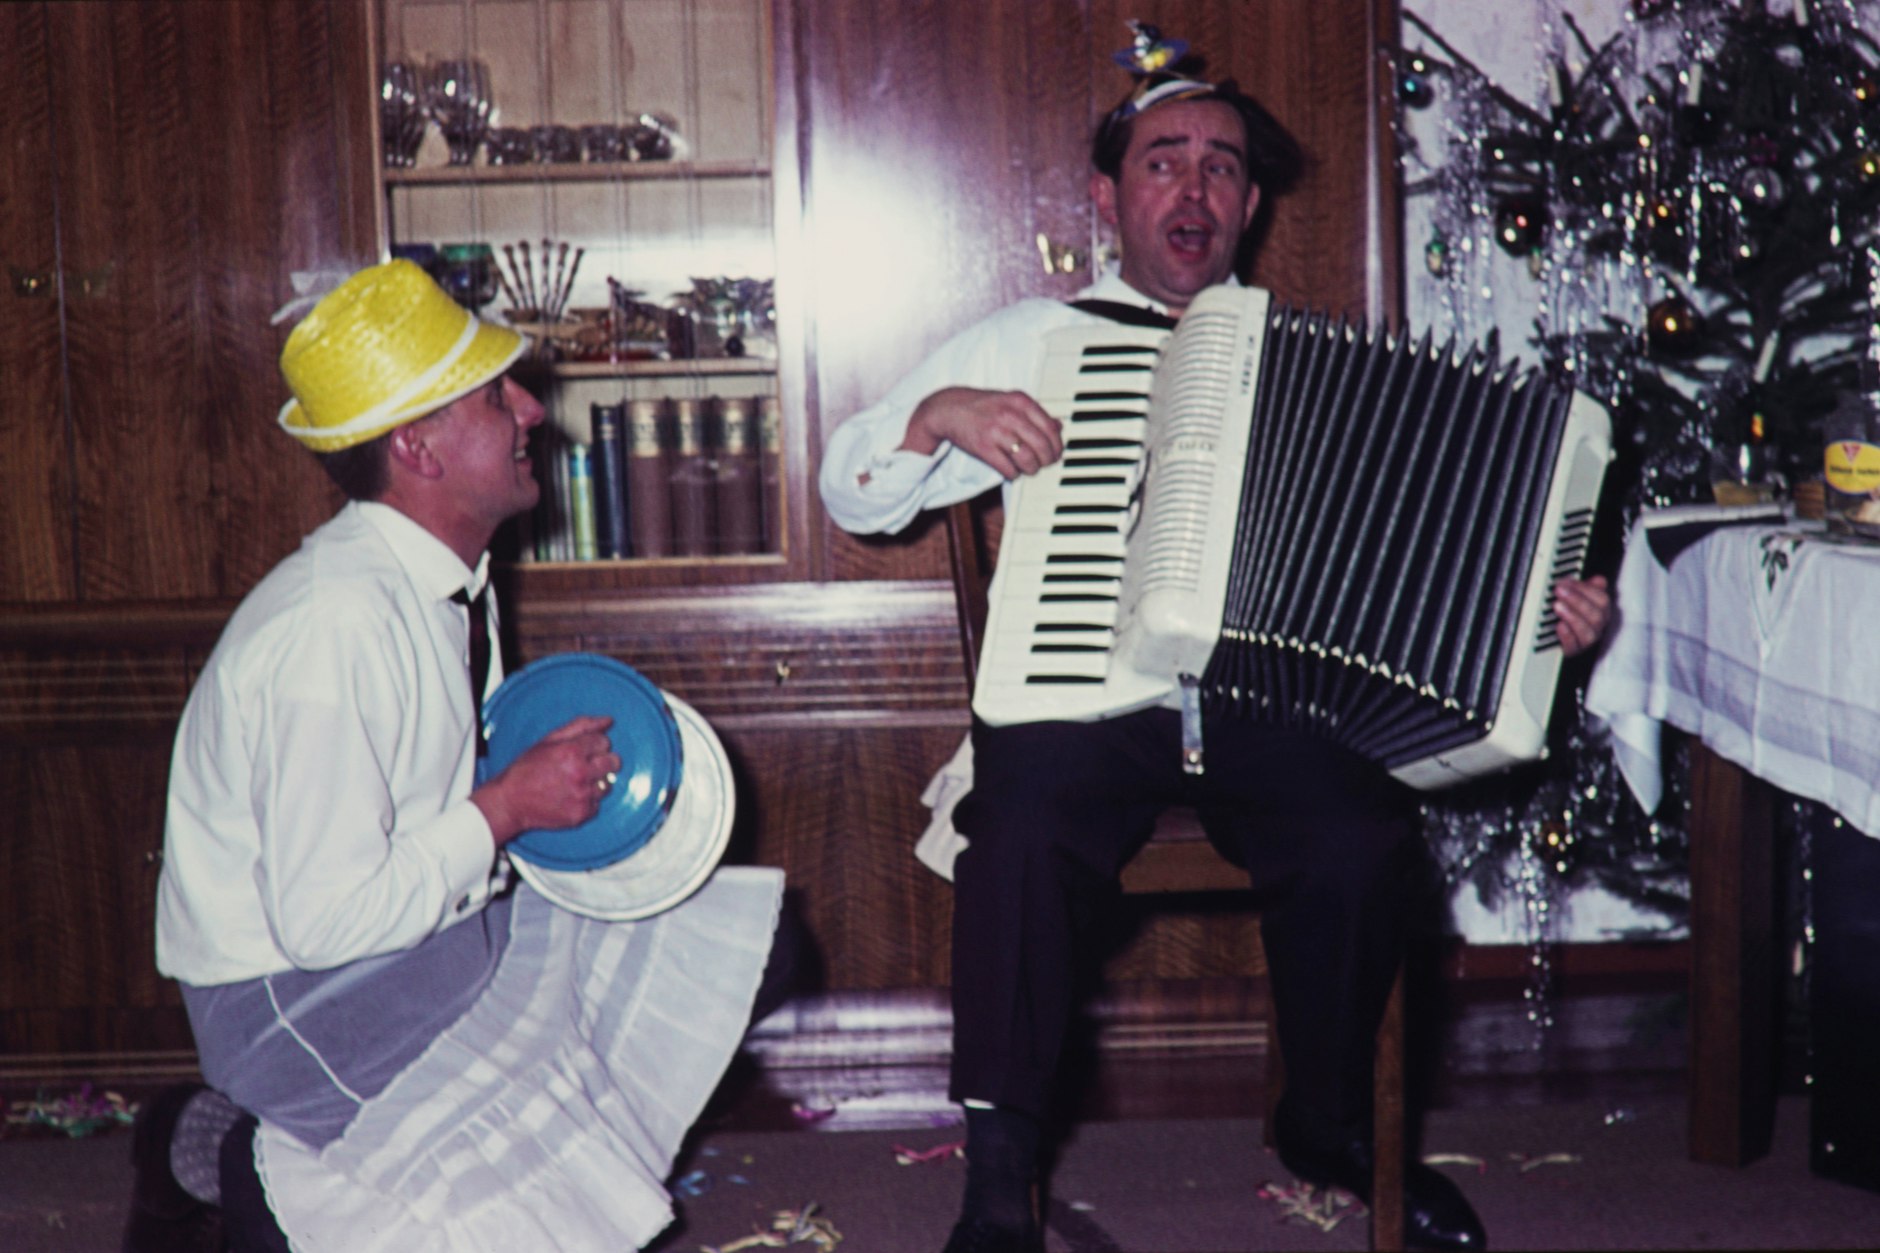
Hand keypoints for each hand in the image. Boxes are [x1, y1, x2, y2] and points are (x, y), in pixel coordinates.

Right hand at [471, 714, 620, 845]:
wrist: (510, 802)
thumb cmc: (527, 769)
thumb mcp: (549, 741)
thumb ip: (581, 726)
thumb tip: (608, 721)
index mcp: (572, 752)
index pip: (604, 742)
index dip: (594, 746)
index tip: (583, 751)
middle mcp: (580, 774)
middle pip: (613, 763)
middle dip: (602, 762)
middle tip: (584, 766)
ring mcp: (582, 796)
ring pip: (608, 784)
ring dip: (595, 783)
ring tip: (574, 783)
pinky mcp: (582, 814)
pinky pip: (598, 804)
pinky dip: (588, 801)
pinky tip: (570, 797)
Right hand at [900, 386, 1062, 476]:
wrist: (949, 409)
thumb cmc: (983, 406)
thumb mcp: (1011, 401)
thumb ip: (1035, 413)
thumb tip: (1059, 426)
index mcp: (1021, 401)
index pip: (1051, 429)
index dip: (1057, 446)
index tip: (1055, 453)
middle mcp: (1011, 414)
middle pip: (1042, 446)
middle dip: (1046, 460)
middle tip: (1043, 464)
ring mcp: (996, 431)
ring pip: (1028, 459)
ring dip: (1031, 469)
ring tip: (1028, 469)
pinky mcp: (983, 447)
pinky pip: (1008, 468)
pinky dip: (1013, 474)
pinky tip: (1012, 470)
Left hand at [1553, 575, 1610, 657]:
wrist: (1555, 640)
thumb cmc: (1569, 615)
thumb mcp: (1577, 598)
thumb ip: (1587, 588)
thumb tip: (1599, 580)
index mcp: (1601, 612)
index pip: (1602, 600)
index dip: (1585, 589)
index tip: (1566, 581)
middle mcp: (1597, 627)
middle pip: (1596, 616)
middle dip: (1577, 601)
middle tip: (1559, 590)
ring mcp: (1585, 642)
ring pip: (1588, 633)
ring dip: (1572, 617)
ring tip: (1557, 606)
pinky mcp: (1572, 652)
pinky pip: (1573, 647)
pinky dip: (1567, 635)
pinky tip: (1559, 625)